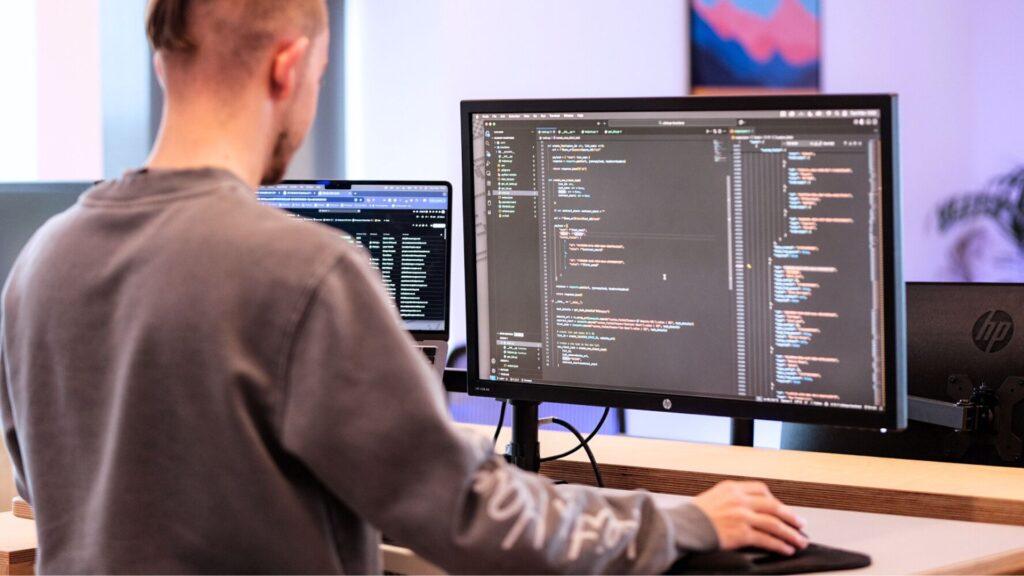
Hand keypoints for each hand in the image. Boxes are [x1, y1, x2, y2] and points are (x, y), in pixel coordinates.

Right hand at [692, 480, 807, 555]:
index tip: (781, 508)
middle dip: (790, 516)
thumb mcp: (711, 499)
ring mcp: (741, 515)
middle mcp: (739, 499)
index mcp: (731, 488)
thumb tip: (745, 511)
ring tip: (800, 540)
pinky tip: (786, 549)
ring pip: (774, 523)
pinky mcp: (741, 533)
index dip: (775, 500)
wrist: (681, 527)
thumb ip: (729, 501)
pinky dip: (779, 545)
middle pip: (773, 506)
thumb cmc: (691, 516)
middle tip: (800, 524)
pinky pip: (767, 539)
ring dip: (790, 533)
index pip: (761, 489)